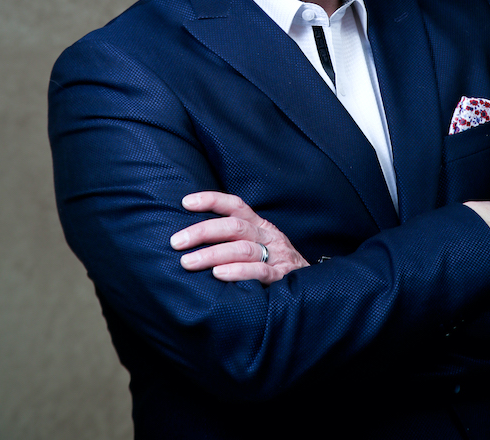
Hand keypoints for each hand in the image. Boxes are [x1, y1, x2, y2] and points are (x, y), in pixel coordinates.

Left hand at [170, 191, 309, 284]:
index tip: (185, 202)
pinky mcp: (282, 278)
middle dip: (202, 232)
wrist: (313, 287)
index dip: (211, 200)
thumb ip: (234, 239)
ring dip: (212, 254)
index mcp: (260, 225)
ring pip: (243, 248)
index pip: (235, 206)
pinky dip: (238, 272)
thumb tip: (193, 237)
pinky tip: (218, 275)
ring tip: (188, 262)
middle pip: (234, 226)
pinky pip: (260, 272)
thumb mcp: (258, 245)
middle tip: (176, 242)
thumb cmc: (274, 265)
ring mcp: (277, 256)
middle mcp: (268, 236)